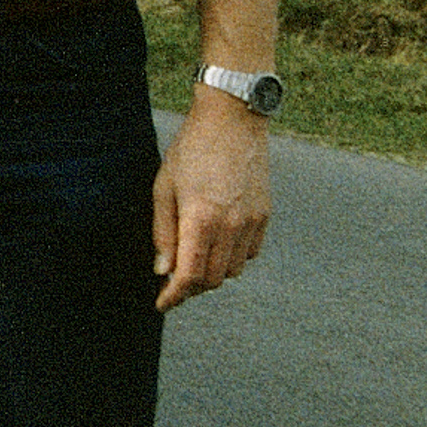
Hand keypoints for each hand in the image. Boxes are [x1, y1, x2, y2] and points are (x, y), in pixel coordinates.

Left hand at [151, 87, 271, 309]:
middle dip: (190, 287)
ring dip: (212, 273)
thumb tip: (163, 270)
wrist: (232, 122)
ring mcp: (252, 222)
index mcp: (201, 219)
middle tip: (172, 281)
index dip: (174, 296)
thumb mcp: (164, 187)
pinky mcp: (265, 216)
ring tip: (192, 260)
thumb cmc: (191, 151)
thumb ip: (163, 232)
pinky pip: (249, 254)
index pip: (190, 275)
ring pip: (233, 271)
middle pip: (213, 279)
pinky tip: (216, 243)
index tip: (162, 304)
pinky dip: (232, 258)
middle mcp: (231, 226)